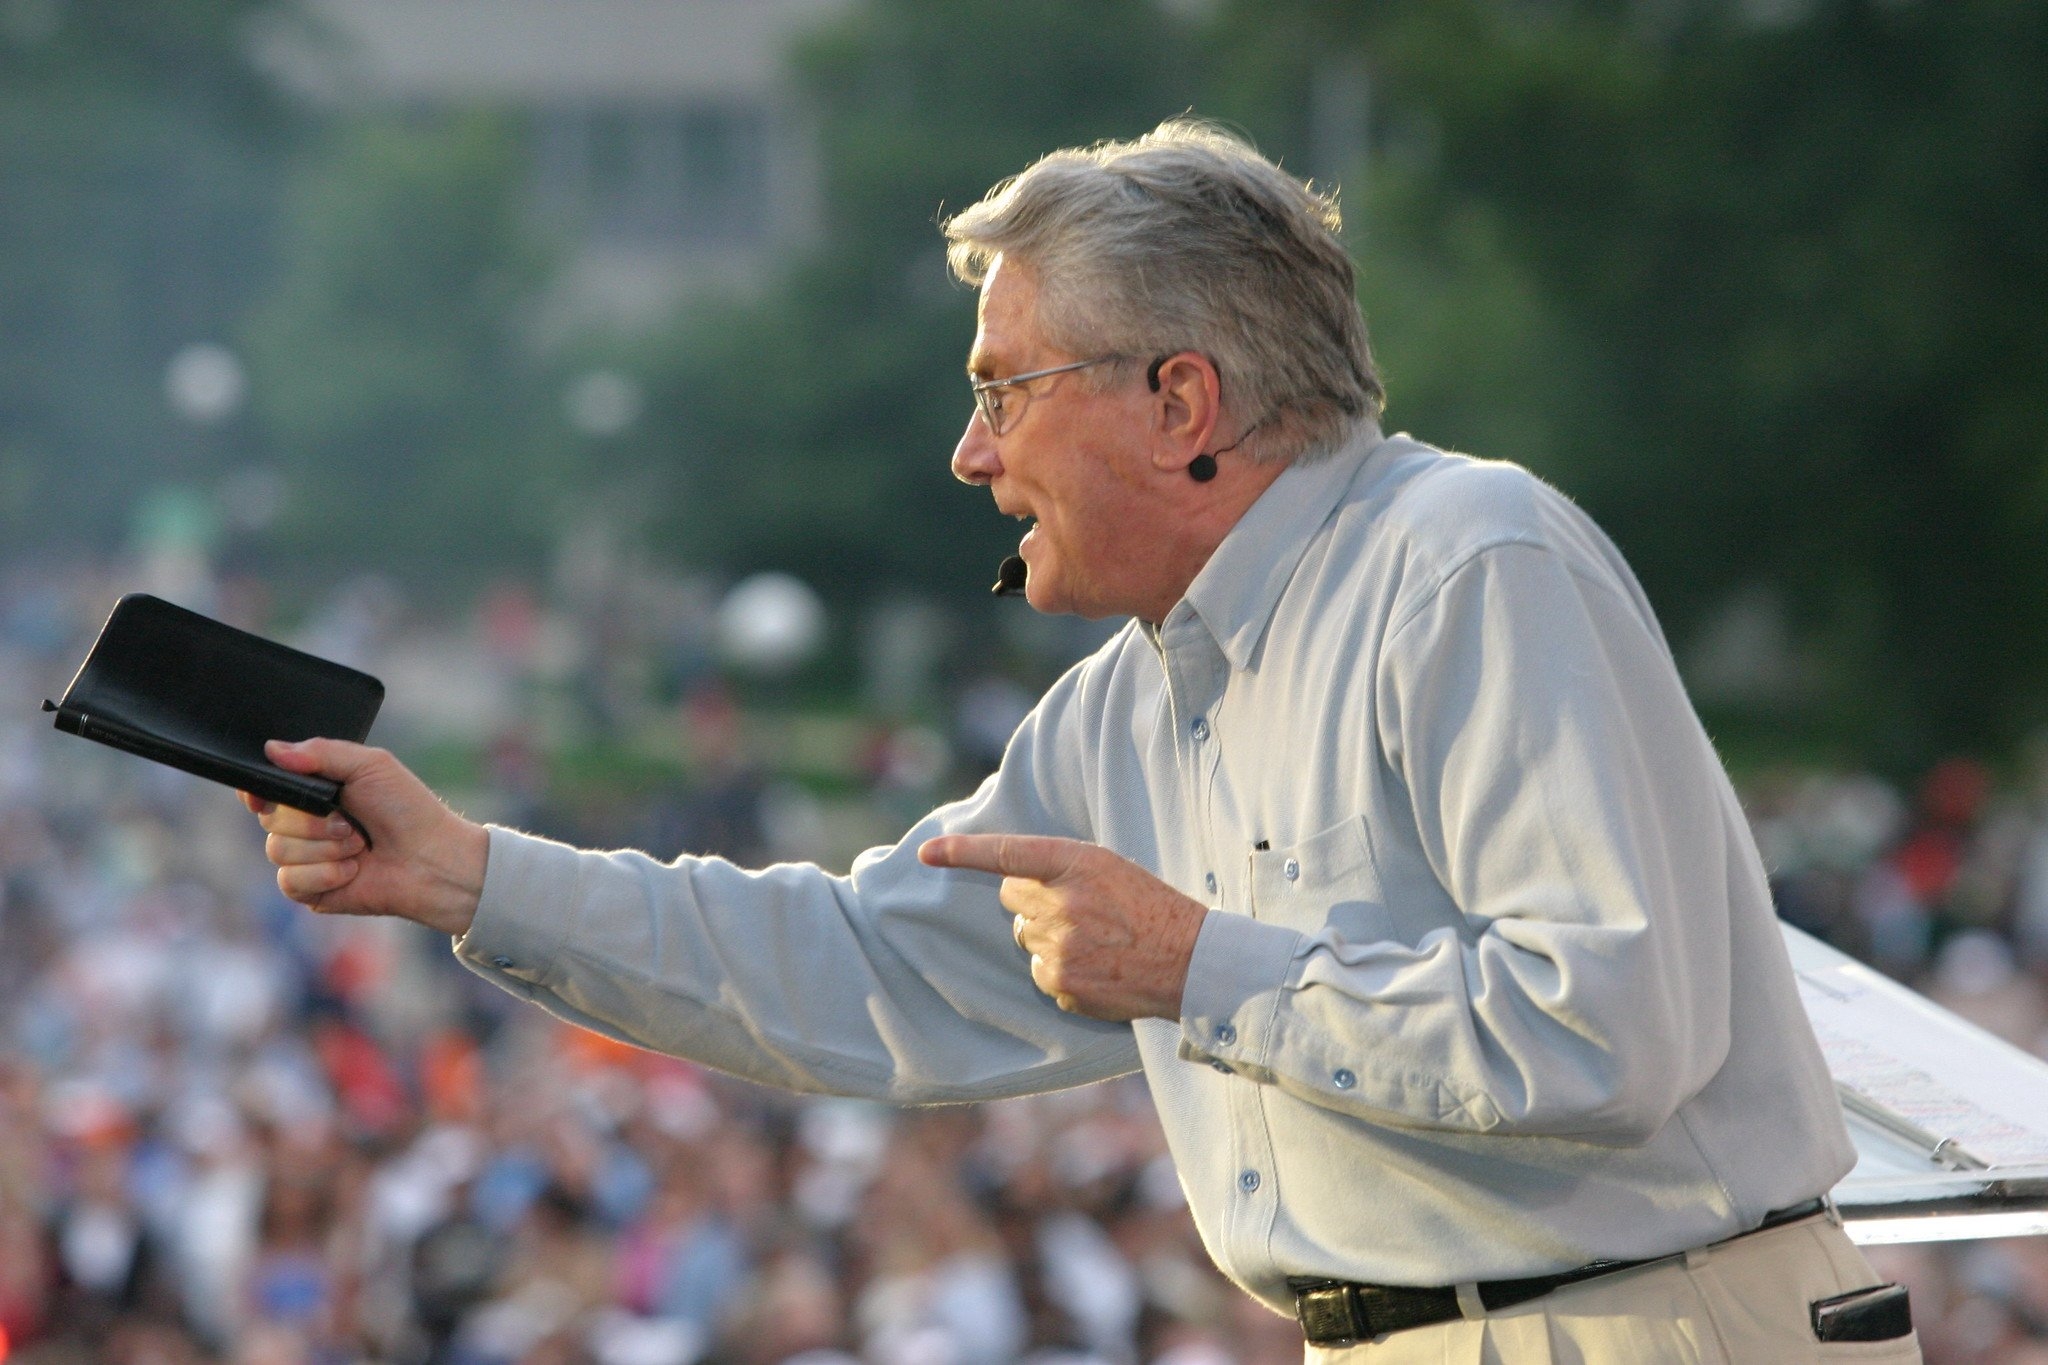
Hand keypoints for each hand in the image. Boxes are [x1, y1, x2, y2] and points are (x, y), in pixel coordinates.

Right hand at [239, 738, 488, 936]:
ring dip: (323, 848)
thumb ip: (322, 752)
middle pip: (269, 819)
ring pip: (277, 851)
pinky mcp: (312, 890)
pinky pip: (290, 881)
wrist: (433, 859)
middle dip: (310, 821)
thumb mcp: (371, 765)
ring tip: (359, 846)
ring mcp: (307, 858)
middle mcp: (305, 824)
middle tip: (349, 822)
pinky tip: (353, 871)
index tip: (264, 796)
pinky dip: (324, 874)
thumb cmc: (408, 809)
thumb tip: (272, 750)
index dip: (257, 792)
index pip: (264, 789)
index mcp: (314, 791)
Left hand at [917, 834, 1206, 1020]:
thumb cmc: (1151, 908)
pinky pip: (1041, 974)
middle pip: (1012, 899)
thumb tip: (1012, 884)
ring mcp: (1060, 947)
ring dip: (1050, 939)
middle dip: (1034, 902)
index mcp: (1075, 863)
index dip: (962, 853)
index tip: (926, 854)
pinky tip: (1098, 969)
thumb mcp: (1110, 868)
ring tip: (1097, 942)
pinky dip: (1063, 973)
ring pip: (1027, 939)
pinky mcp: (1062, 984)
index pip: (1006, 854)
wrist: (1190, 961)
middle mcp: (1061, 903)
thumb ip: (1061, 869)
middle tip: (1078, 909)